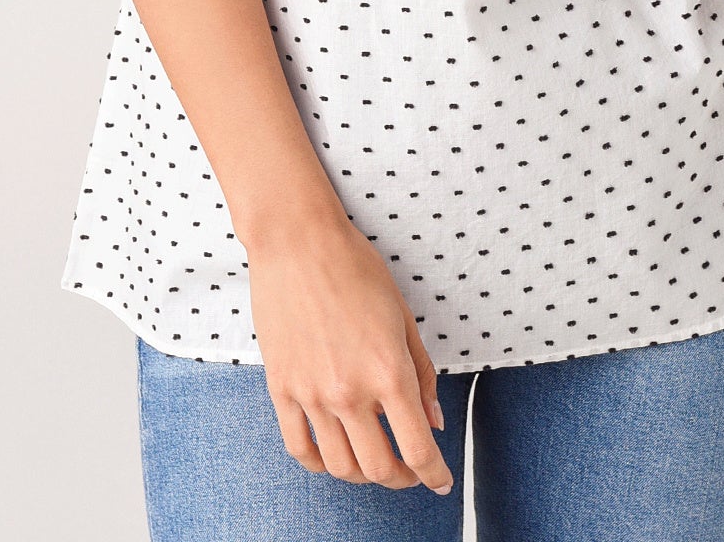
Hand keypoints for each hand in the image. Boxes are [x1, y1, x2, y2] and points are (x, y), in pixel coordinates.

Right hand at [242, 205, 454, 496]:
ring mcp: (312, 394)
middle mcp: (350, 391)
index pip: (418, 448)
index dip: (435, 475)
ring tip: (375, 461)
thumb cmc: (356, 267)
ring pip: (341, 467)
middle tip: (411, 471)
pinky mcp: (281, 389)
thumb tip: (434, 421)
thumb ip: (421, 373)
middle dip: (402, 478)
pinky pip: (300, 449)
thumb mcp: (402, 316)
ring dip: (364, 474)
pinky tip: (334, 456)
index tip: (442, 482)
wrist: (298, 241)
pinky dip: (321, 464)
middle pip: (379, 469)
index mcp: (388, 371)